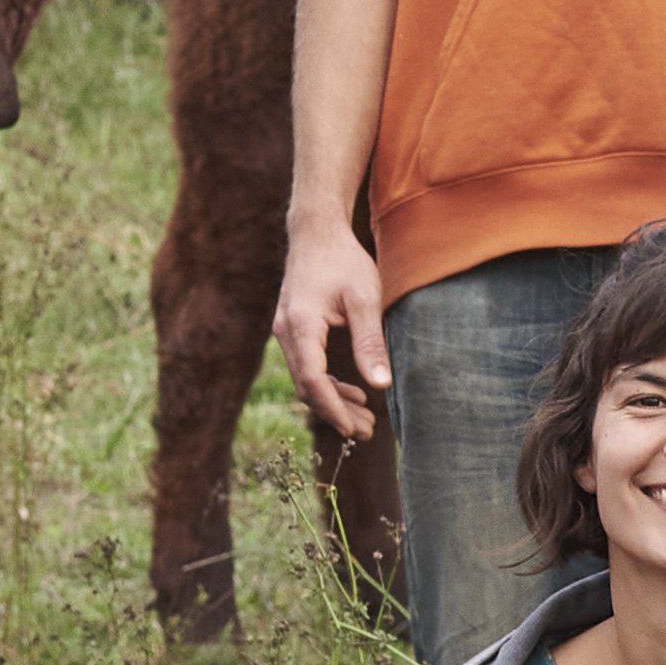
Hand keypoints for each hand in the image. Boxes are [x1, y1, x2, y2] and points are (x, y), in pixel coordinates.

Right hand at [273, 220, 391, 443]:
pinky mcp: (291, 330)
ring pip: (305, 379)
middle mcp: (286, 332)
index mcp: (301, 325)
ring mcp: (285, 331)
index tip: (354, 428)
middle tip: (367, 432)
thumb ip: (370, 342)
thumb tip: (380, 384)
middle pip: (306, 386)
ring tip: (365, 418)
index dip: (332, 408)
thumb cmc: (343, 260)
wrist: (316, 232)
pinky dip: (326, 383)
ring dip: (333, 400)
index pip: (312, 380)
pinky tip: (353, 392)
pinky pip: (305, 366)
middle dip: (336, 412)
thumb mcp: (365, 299)